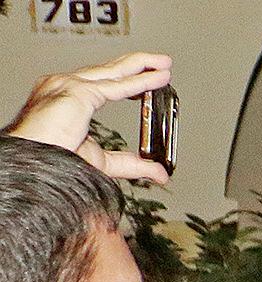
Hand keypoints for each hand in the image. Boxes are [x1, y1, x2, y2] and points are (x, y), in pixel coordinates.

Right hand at [4, 52, 172, 183]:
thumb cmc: (52, 161)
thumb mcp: (102, 162)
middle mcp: (64, 86)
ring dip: (142, 65)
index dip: (125, 81)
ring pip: (114, 71)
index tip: (145, 82)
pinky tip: (159, 79)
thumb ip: (132, 165)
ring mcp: (68, 85)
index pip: (101, 83)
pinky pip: (118, 86)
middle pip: (109, 70)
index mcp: (66, 99)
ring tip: (164, 64)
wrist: (33, 165)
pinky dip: (142, 82)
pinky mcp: (78, 92)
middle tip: (161, 64)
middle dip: (137, 65)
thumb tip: (160, 174)